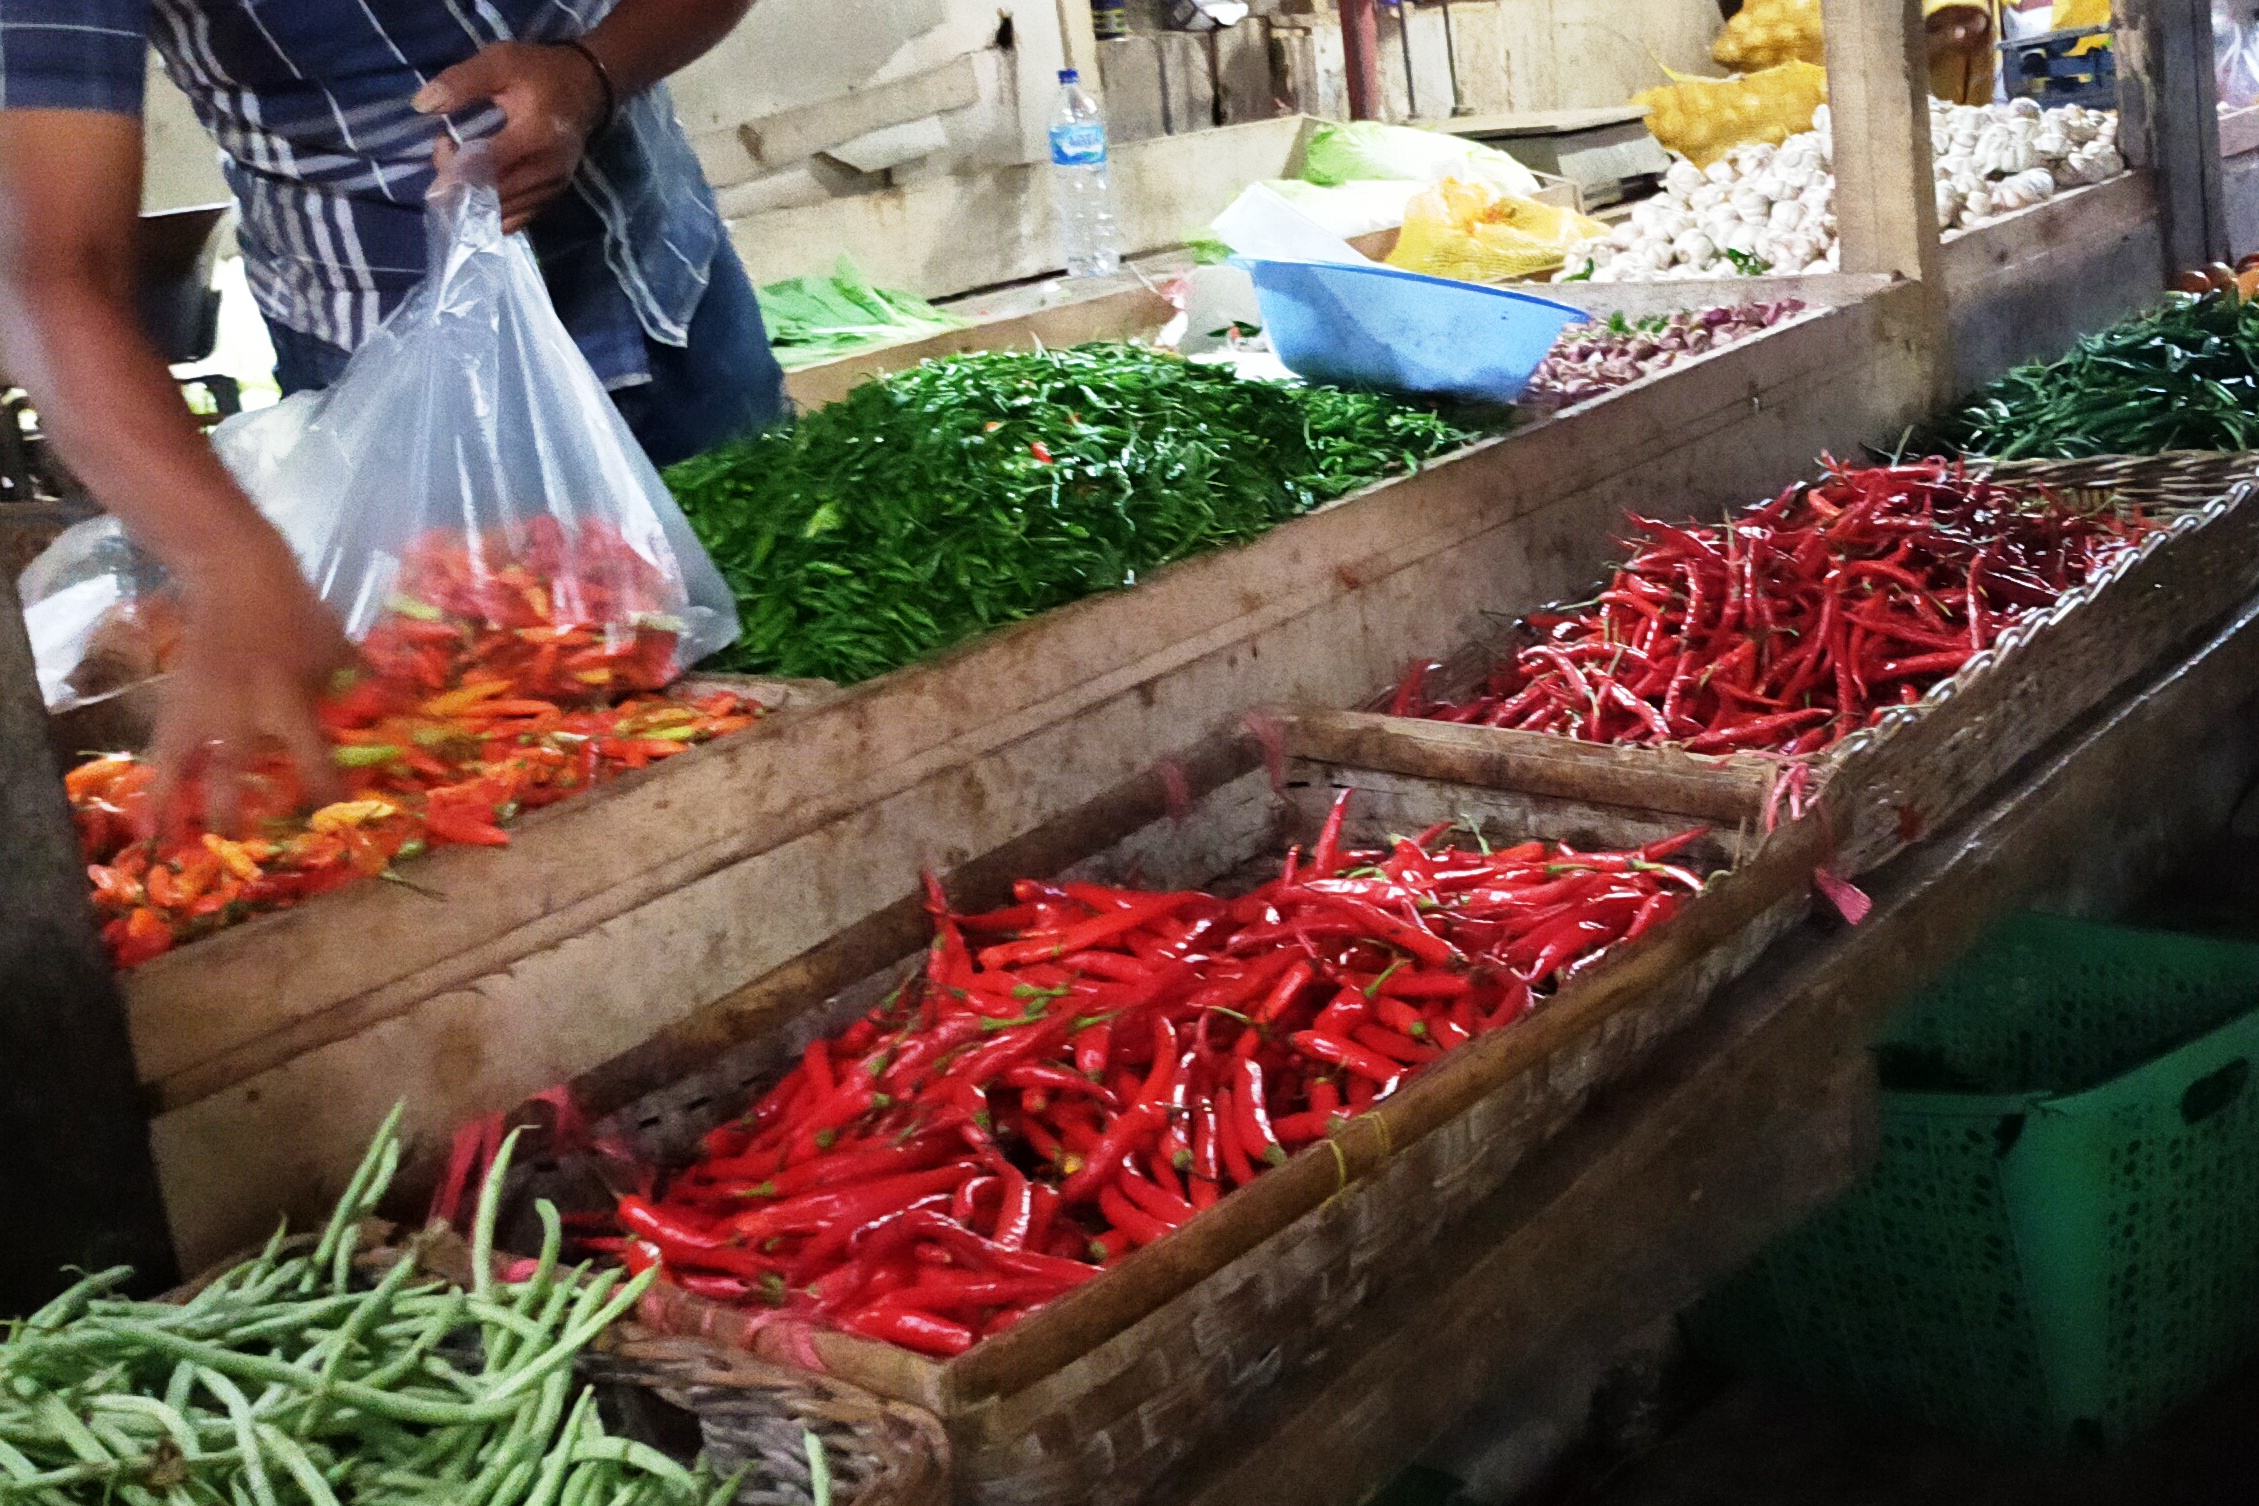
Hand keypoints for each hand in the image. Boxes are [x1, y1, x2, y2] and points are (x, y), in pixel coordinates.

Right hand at [148, 530, 353, 836]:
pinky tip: (147, 822)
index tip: (333, 820)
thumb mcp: (339, 648)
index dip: (324, 790)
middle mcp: (238, 711)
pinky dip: (155, 786)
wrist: (234, 576)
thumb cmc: (297, 612)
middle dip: (236, 815)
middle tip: (243, 855)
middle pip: (235, 772)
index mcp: (285, 698)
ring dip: (180, 809)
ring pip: (183, 766)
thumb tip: (400, 716)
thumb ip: (362, 687)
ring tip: (173, 850)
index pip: (310, 756)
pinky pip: (163, 751)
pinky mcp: (176, 702)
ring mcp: (200, 707)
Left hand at [414, 41, 610, 232]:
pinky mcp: (552, 198)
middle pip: (491, 195)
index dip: (454, 166)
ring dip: (472, 197)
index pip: (487, 166)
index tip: (441, 143)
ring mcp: (551, 189)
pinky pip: (515, 219)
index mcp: (535, 137)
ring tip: (461, 167)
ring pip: (501, 212)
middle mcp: (547, 171)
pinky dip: (490, 211)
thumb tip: (422, 105)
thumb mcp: (501, 62)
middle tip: (447, 153)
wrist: (587, 89)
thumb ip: (462, 81)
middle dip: (459, 182)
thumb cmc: (540, 74)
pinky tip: (478, 188)